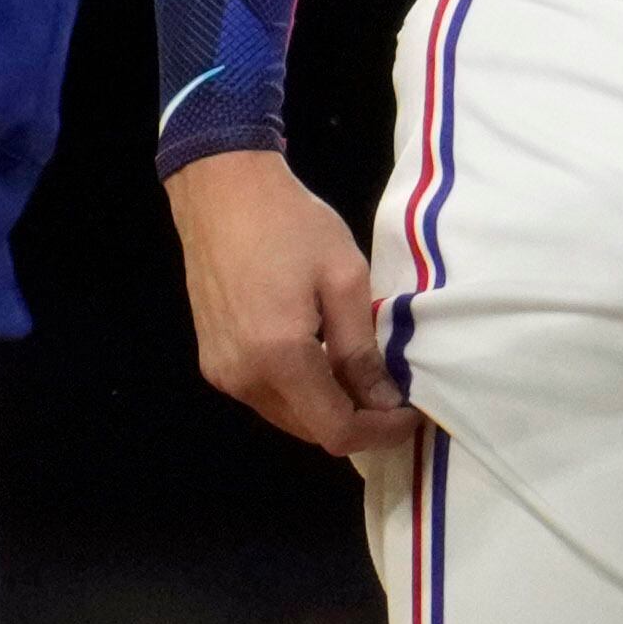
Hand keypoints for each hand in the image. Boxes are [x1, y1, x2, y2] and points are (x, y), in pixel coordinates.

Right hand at [166, 150, 413, 456]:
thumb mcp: (344, 278)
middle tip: (392, 394)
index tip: (410, 414)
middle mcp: (243, 377)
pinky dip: (299, 391)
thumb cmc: (291, 223)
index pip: (335, 430)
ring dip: (327, 407)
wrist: (222, 190)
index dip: (379, 433)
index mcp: (278, 358)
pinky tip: (322, 360)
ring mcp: (222, 372)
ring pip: (287, 416)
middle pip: (310, 430)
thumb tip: (384, 402)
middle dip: (356, 421)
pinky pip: (265, 395)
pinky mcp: (213, 360)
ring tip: (362, 376)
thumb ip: (361, 350)